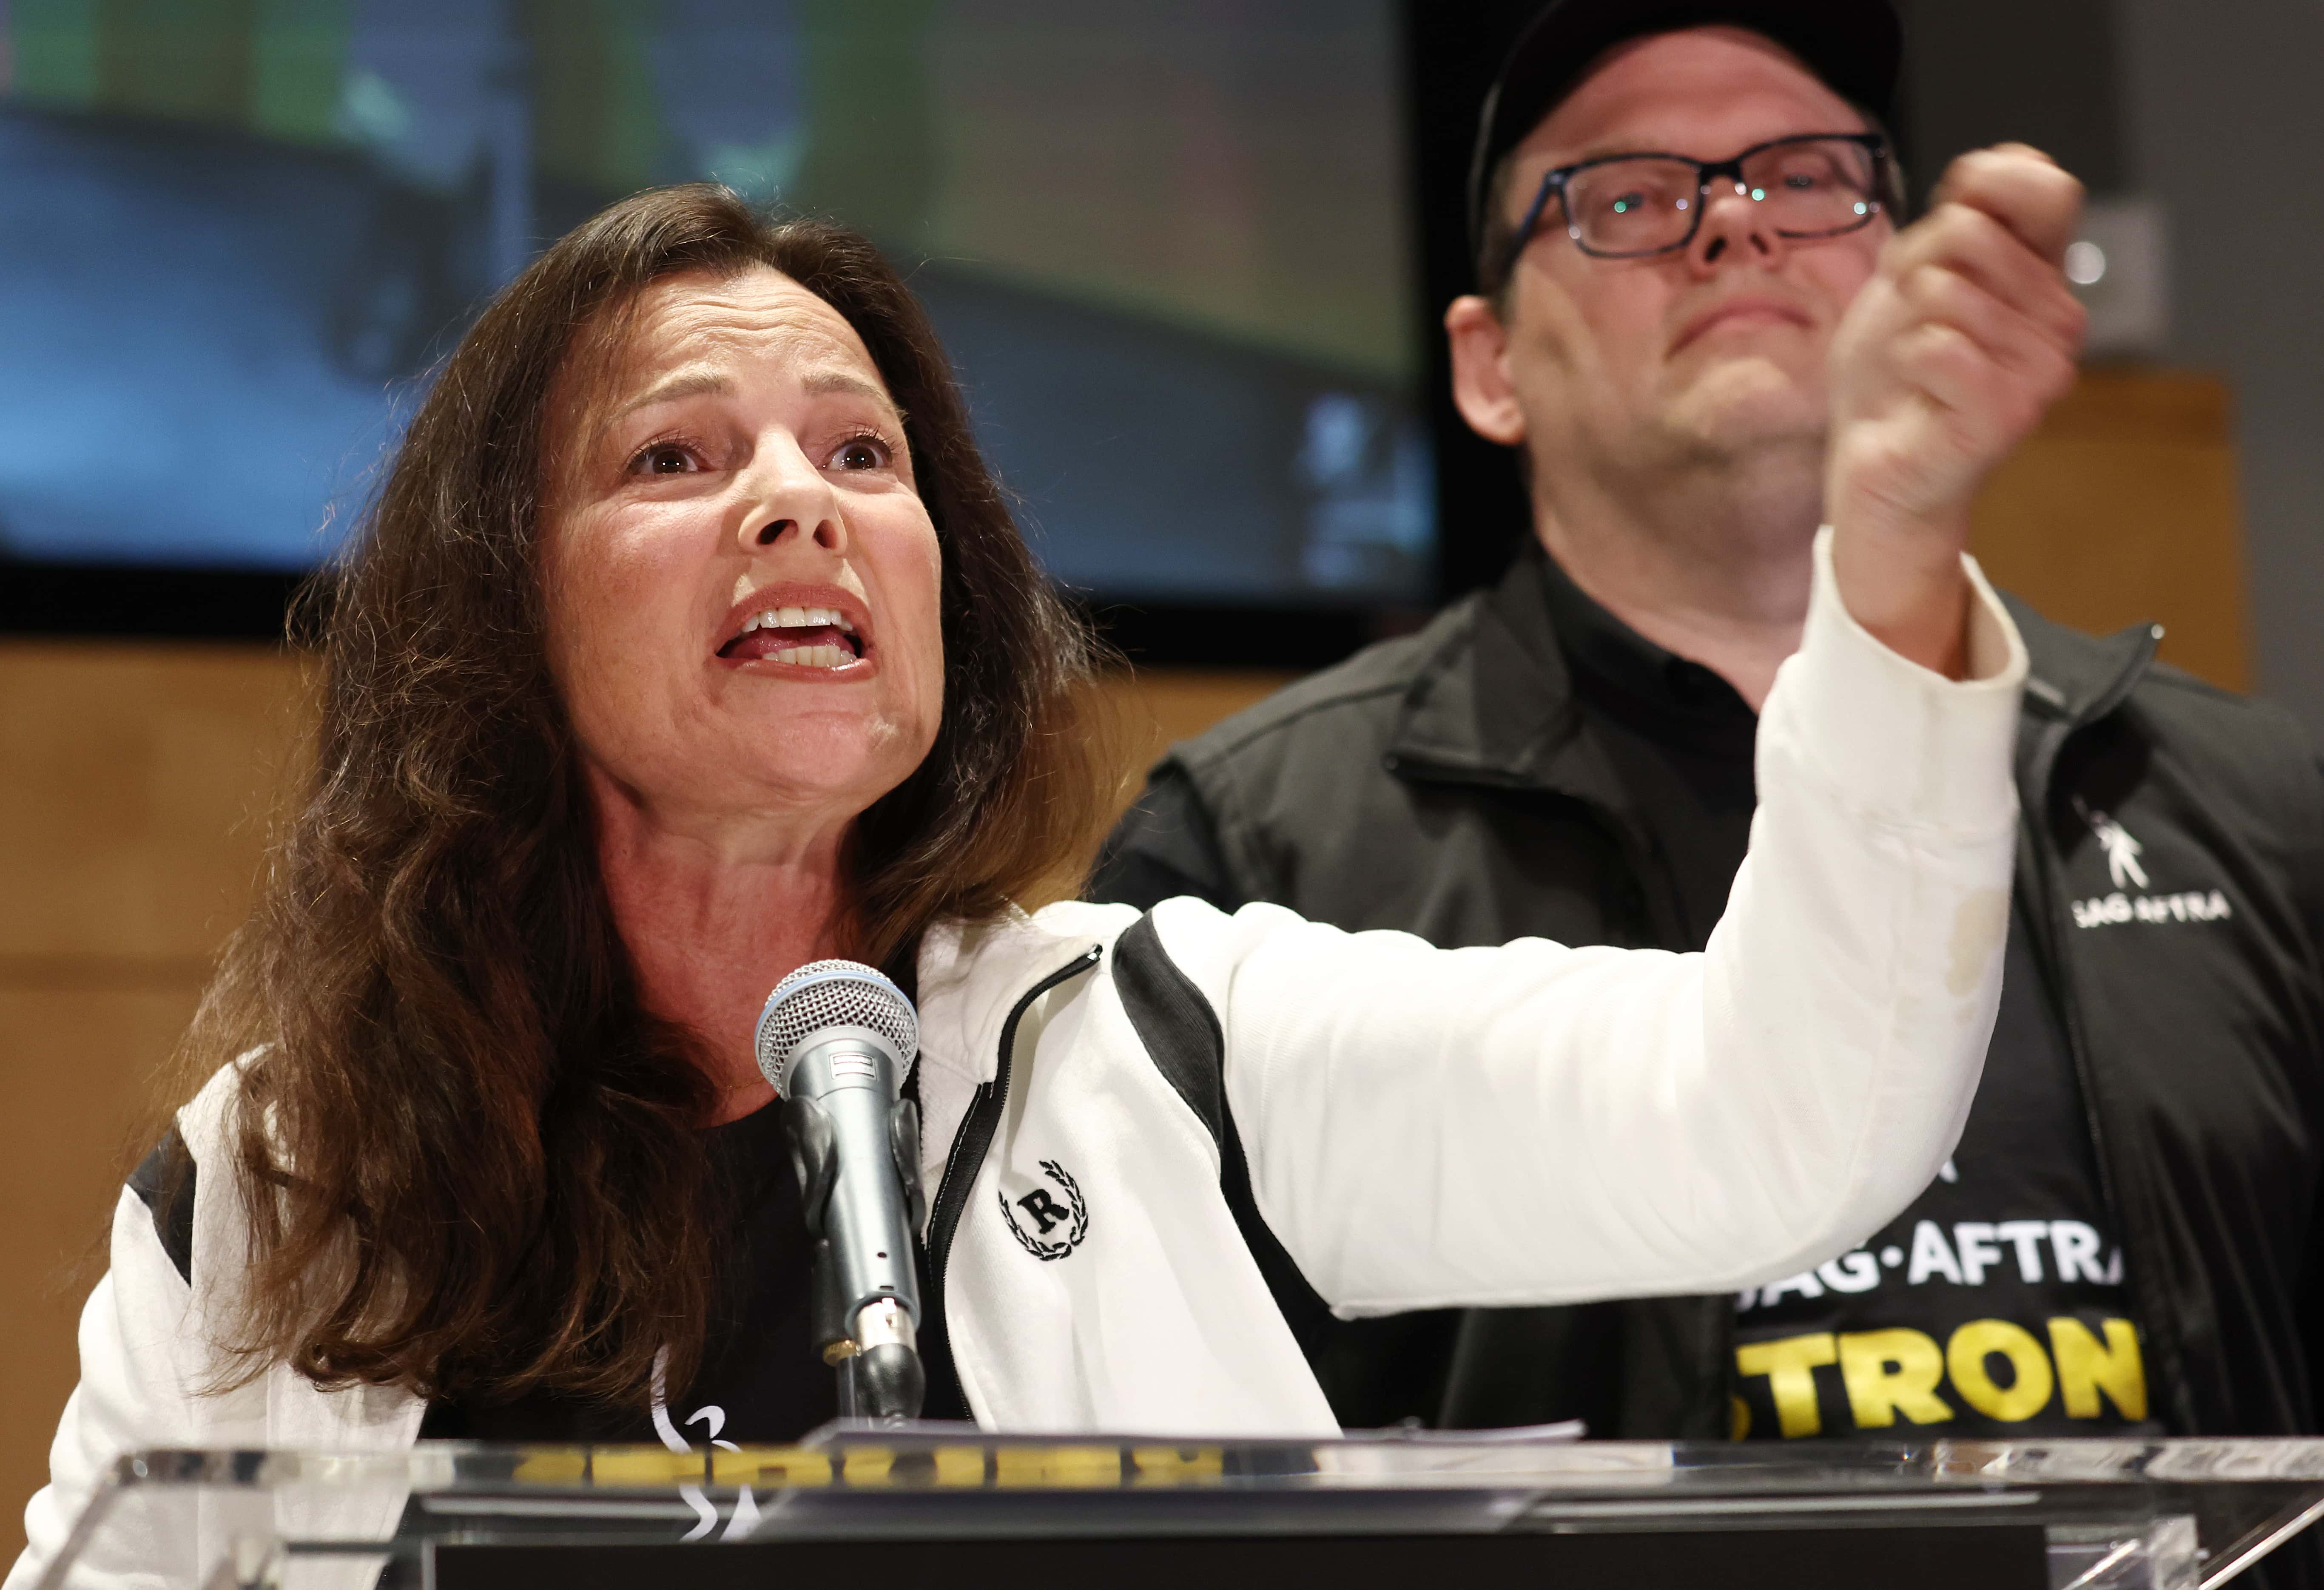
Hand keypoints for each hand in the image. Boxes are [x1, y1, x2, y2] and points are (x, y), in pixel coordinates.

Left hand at [1825, 144, 2086, 674]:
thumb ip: (1957, 217)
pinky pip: (1936, 345)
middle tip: (1910, 327)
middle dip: (1913, 271)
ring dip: (1903, 325)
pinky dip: (1905, 363)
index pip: (2044, 186)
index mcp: (2045, 276)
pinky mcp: (2008, 411)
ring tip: (1913, 367)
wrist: (1872, 465)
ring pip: (1944, 290)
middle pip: (1968, 232)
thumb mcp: (1912, 276)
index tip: (1935, 245)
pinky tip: (1916, 393)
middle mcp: (2060, 317)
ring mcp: (2043, 367)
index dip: (1976, 193)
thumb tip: (2000, 162)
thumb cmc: (1892, 373)